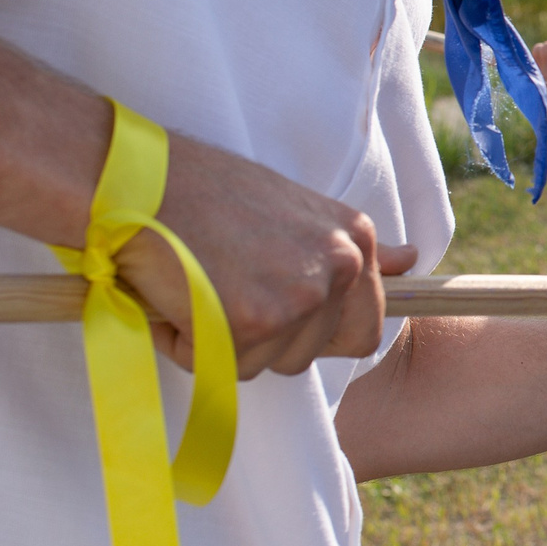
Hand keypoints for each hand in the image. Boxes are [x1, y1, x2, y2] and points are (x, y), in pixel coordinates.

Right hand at [118, 130, 415, 378]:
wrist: (135, 178)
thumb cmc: (203, 191)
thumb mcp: (297, 209)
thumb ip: (352, 246)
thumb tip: (410, 261)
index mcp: (354, 238)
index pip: (365, 327)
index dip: (314, 332)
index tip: (274, 309)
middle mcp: (338, 266)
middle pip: (311, 352)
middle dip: (264, 338)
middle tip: (221, 285)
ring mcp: (299, 298)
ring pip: (263, 363)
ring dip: (222, 340)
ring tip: (196, 282)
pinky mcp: (252, 325)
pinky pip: (217, 367)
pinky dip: (186, 343)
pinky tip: (174, 294)